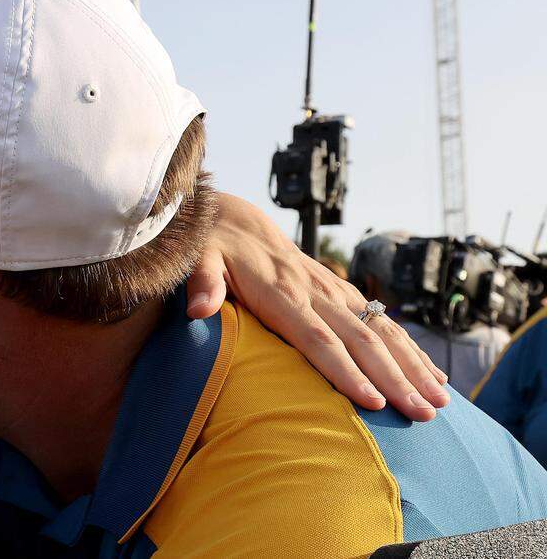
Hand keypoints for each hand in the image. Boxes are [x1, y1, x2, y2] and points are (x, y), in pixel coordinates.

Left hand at [185, 192, 448, 421]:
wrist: (233, 220)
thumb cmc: (211, 248)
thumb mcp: (198, 260)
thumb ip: (200, 284)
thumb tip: (197, 309)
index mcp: (282, 294)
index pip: (318, 339)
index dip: (345, 371)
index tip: (373, 403)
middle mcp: (315, 294)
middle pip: (361, 343)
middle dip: (394, 380)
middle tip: (422, 415)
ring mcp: (333, 293)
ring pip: (381, 333)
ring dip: (413, 368)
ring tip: (440, 403)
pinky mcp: (340, 294)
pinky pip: (382, 324)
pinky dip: (410, 350)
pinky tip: (433, 376)